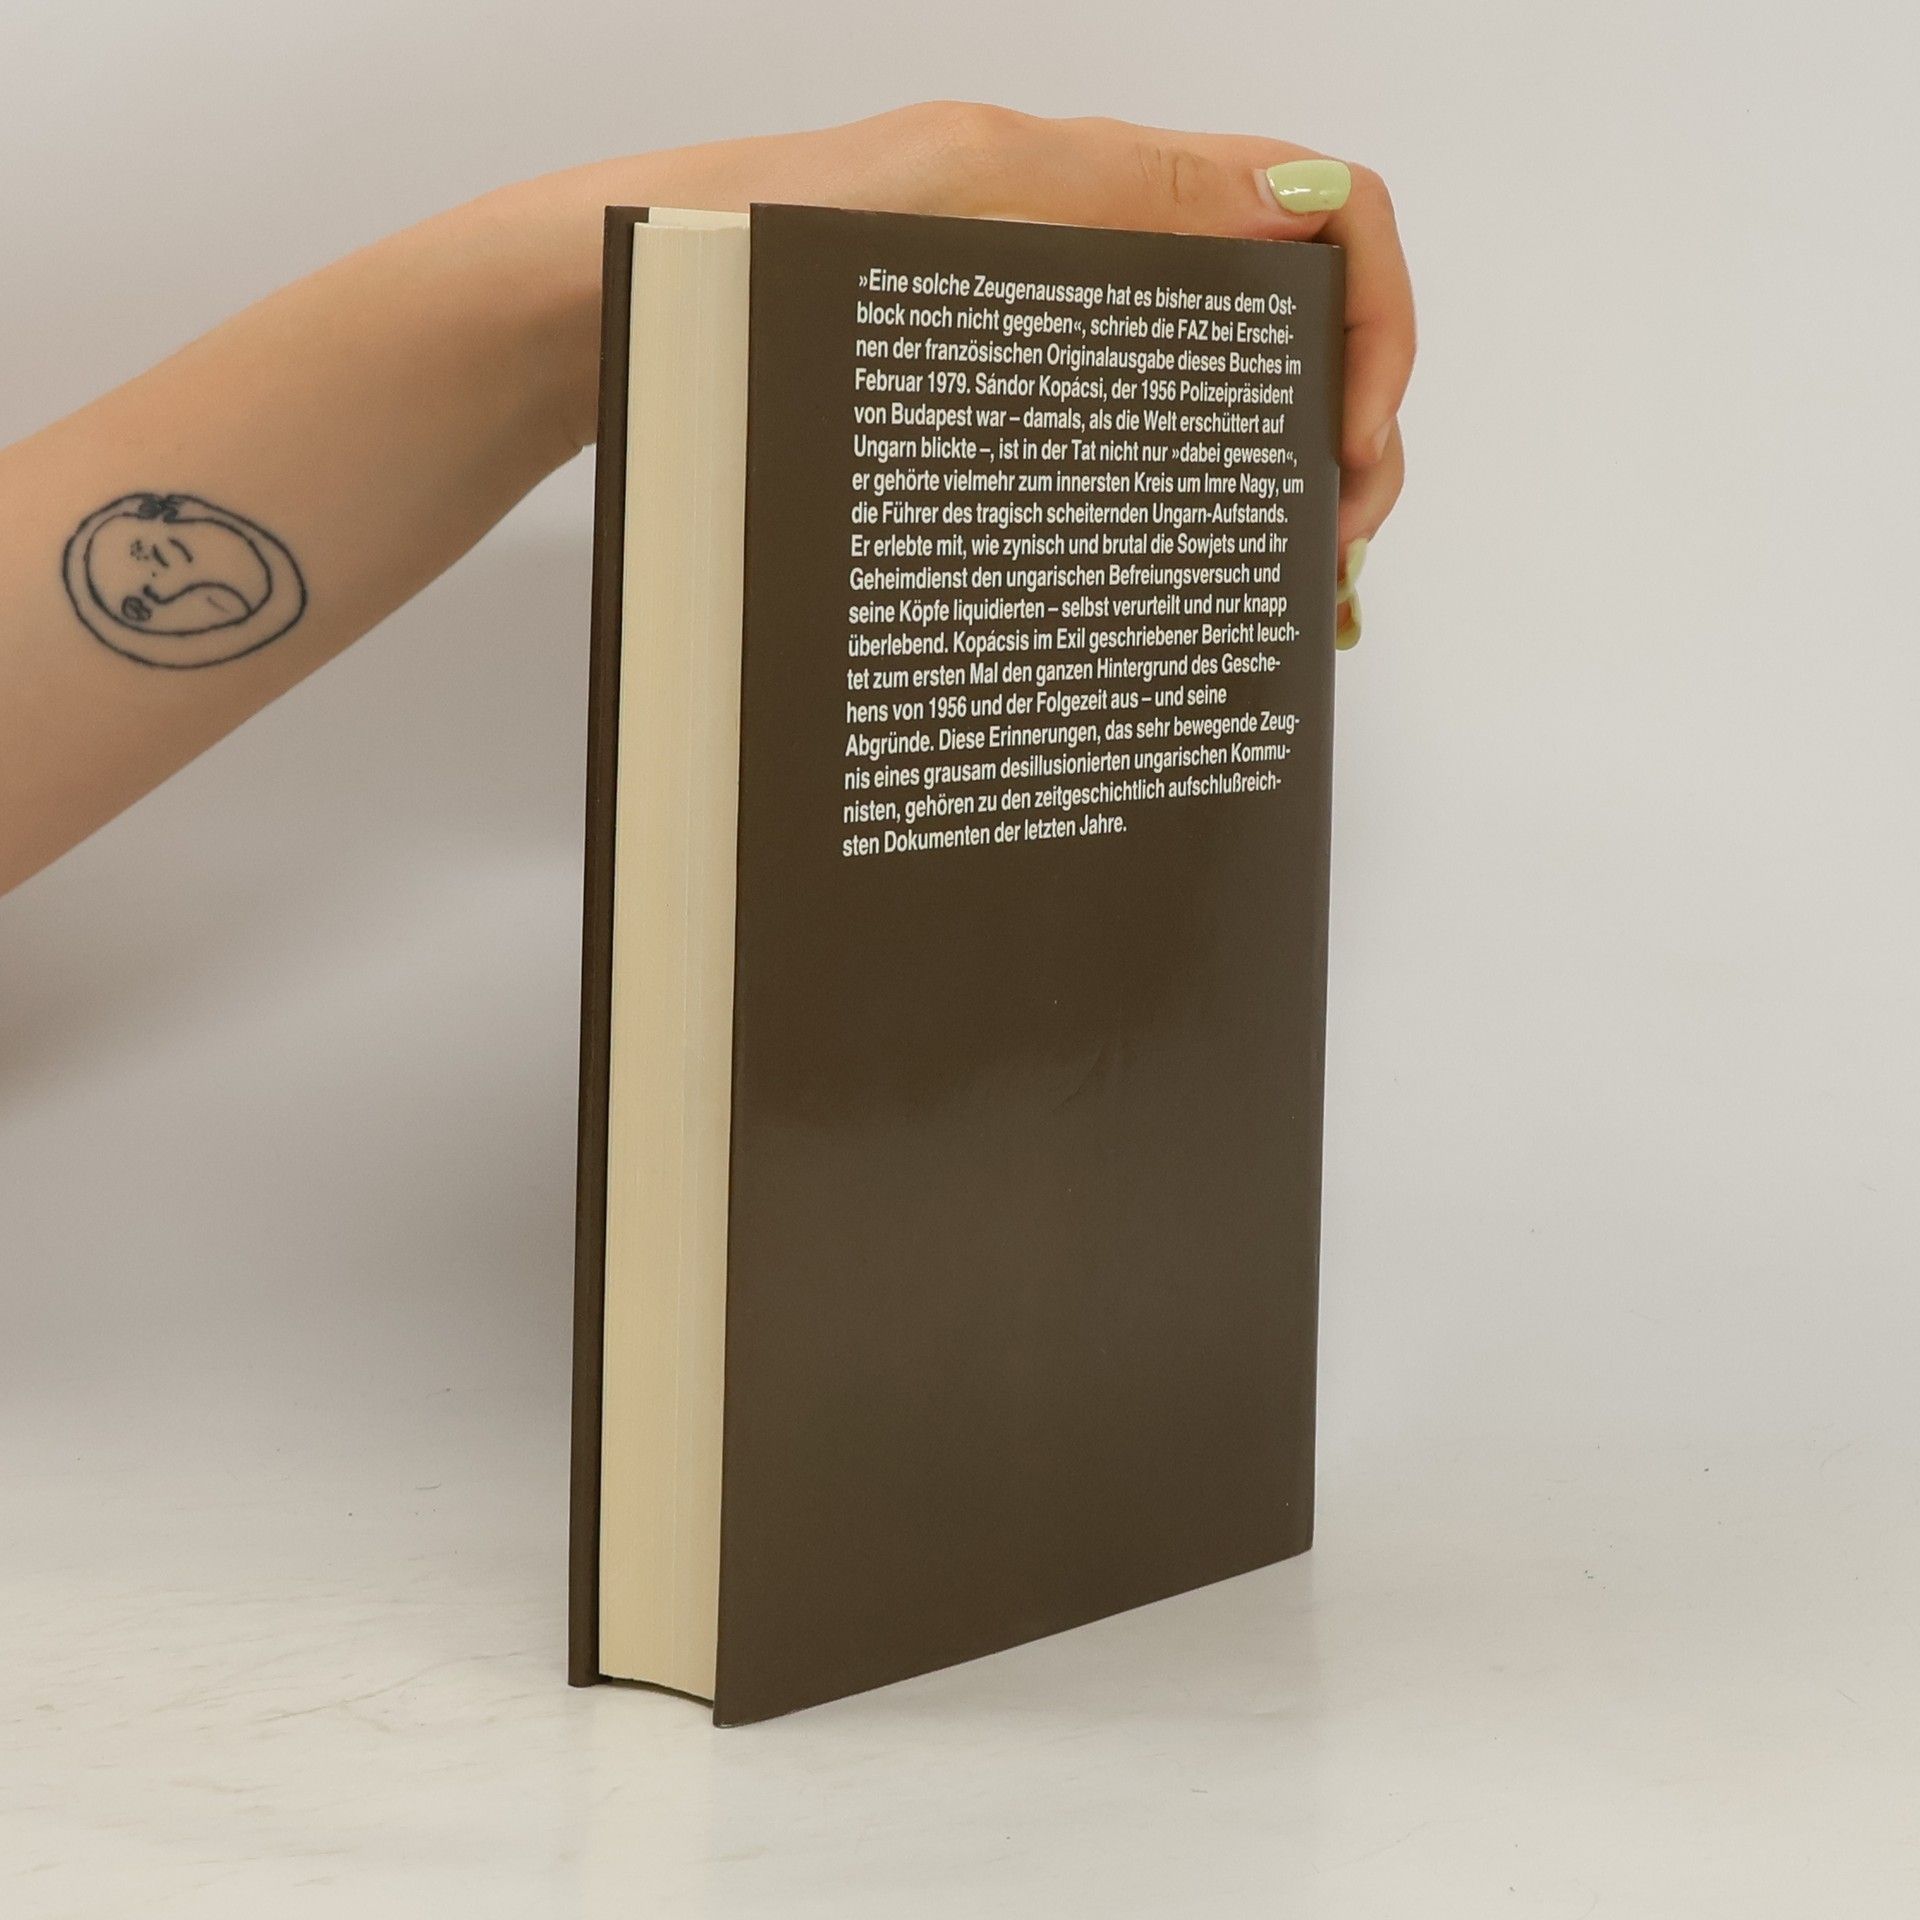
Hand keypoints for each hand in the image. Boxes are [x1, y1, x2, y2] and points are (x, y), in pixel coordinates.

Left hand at [512, 102, 1412, 589]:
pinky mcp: (1003, 413)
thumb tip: (1303, 195)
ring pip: (1222, 402)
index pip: (1327, 216)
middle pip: (1294, 328)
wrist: (631, 315)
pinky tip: (1175, 583)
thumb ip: (1128, 189)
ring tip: (1277, 590)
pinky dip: (1186, 513)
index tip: (1352, 450)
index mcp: (1118, 185)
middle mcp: (1106, 261)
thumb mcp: (958, 186)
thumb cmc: (764, 241)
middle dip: (1346, 433)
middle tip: (1332, 556)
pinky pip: (1132, 450)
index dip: (1379, 325)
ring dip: (1275, 486)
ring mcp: (1056, 344)